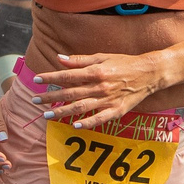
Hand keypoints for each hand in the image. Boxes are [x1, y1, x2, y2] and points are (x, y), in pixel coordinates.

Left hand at [34, 50, 166, 131]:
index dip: (51, 78)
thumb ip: (80, 60)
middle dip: (50, 97)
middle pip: (70, 93)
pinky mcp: (117, 111)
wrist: (149, 73)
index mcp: (96, 71)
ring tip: (46, 115)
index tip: (36, 79)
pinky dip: (87, 123)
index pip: (68, 75)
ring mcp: (108, 100)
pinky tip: (74, 126)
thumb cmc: (124, 63)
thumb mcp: (102, 57)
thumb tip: (59, 58)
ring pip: (81, 108)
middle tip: (34, 100)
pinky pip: (99, 119)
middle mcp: (100, 86)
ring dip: (62, 112)